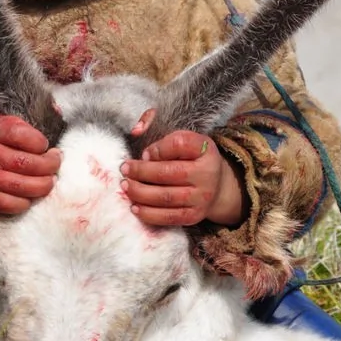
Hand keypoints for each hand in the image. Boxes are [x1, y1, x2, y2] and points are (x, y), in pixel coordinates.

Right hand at [0, 114, 60, 213]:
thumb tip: (57, 129)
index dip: (40, 142)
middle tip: (55, 164)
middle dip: (48, 166)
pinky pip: (8, 204)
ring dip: (42, 186)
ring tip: (49, 180)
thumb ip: (31, 128)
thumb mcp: (12, 123)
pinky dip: (25, 202)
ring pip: (19, 185)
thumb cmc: (1, 139)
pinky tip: (31, 195)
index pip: (20, 135)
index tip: (46, 146)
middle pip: (23, 163)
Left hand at [121, 131, 247, 226]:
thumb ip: (154, 122)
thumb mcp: (180, 135)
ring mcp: (201, 198)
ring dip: (140, 192)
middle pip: (170, 172)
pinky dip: (148, 213)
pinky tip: (134, 206)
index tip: (145, 153)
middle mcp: (207, 174)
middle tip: (125, 169)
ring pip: (166, 197)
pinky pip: (168, 218)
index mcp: (205, 149)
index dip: (158, 148)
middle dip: (142, 172)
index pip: (180, 144)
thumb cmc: (189, 156)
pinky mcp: (194, 216)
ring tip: (125, 186)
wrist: (215, 185)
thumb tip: (136, 129)